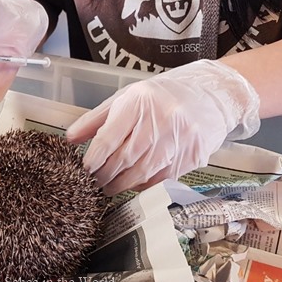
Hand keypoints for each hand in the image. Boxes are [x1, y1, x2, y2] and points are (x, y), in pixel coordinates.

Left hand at [66, 60, 259, 194]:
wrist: (212, 94)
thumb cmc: (164, 95)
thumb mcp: (128, 97)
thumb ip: (97, 118)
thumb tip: (70, 139)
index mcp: (140, 101)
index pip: (109, 138)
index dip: (93, 159)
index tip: (84, 170)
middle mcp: (161, 119)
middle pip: (124, 158)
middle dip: (105, 175)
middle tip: (94, 183)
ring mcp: (180, 139)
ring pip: (143, 172)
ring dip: (122, 184)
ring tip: (110, 187)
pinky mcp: (193, 155)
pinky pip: (162, 178)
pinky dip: (144, 184)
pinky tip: (134, 183)